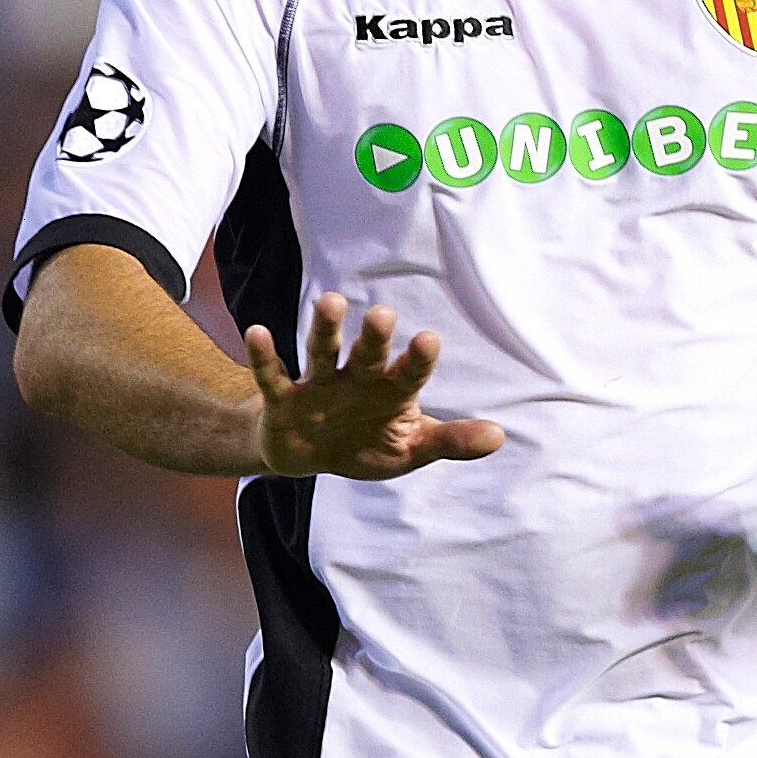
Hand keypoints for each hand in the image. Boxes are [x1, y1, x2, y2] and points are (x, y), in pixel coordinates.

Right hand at [244, 294, 503, 478]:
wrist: (309, 455)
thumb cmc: (367, 442)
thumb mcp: (410, 449)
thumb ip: (450, 441)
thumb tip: (499, 437)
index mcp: (390, 391)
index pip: (408, 374)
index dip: (418, 360)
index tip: (429, 340)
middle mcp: (356, 380)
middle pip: (366, 355)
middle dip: (374, 338)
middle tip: (383, 314)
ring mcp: (319, 386)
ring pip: (322, 353)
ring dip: (326, 330)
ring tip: (331, 302)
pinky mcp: (283, 398)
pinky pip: (272, 375)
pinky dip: (264, 356)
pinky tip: (257, 331)